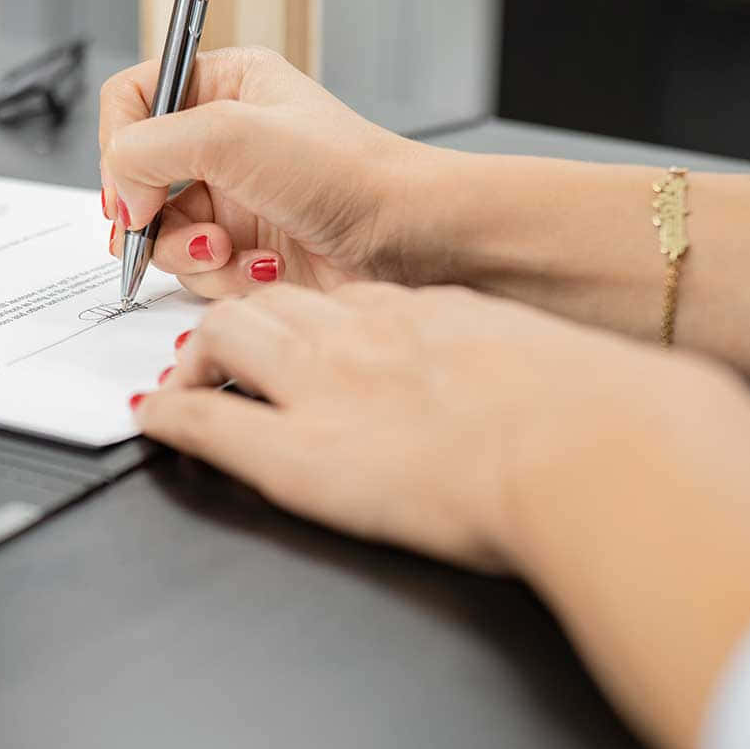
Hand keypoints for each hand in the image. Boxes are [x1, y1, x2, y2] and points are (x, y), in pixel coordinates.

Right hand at [98, 47, 437, 295]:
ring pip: (159, 233)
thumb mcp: (233, 133)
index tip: (130, 185)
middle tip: (161, 226)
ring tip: (231, 250)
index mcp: (224, 84)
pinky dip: (221, 277)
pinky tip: (263, 268)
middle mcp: (223, 139)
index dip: (120, 144)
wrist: (409, 241)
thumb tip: (119, 193)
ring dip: (189, 251)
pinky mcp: (244, 250)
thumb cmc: (348, 173)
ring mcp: (232, 198)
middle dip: (149, 213)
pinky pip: (195, 271)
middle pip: (136, 176)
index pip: (132, 99)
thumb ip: (149, 147)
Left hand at [132, 281, 716, 571]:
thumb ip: (525, 370)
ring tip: (184, 380)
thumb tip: (556, 393)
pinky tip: (154, 420)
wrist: (588, 448)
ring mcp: (324, 386)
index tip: (309, 333)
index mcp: (428, 316)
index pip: (346, 298)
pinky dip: (172, 416)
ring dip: (198, 358)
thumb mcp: (558, 372)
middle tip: (221, 352)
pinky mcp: (297, 451)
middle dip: (240, 321)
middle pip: (273, 303)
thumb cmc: (595, 420)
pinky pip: (208, 421)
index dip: (315, 316)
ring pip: (228, 338)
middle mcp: (364, 336)